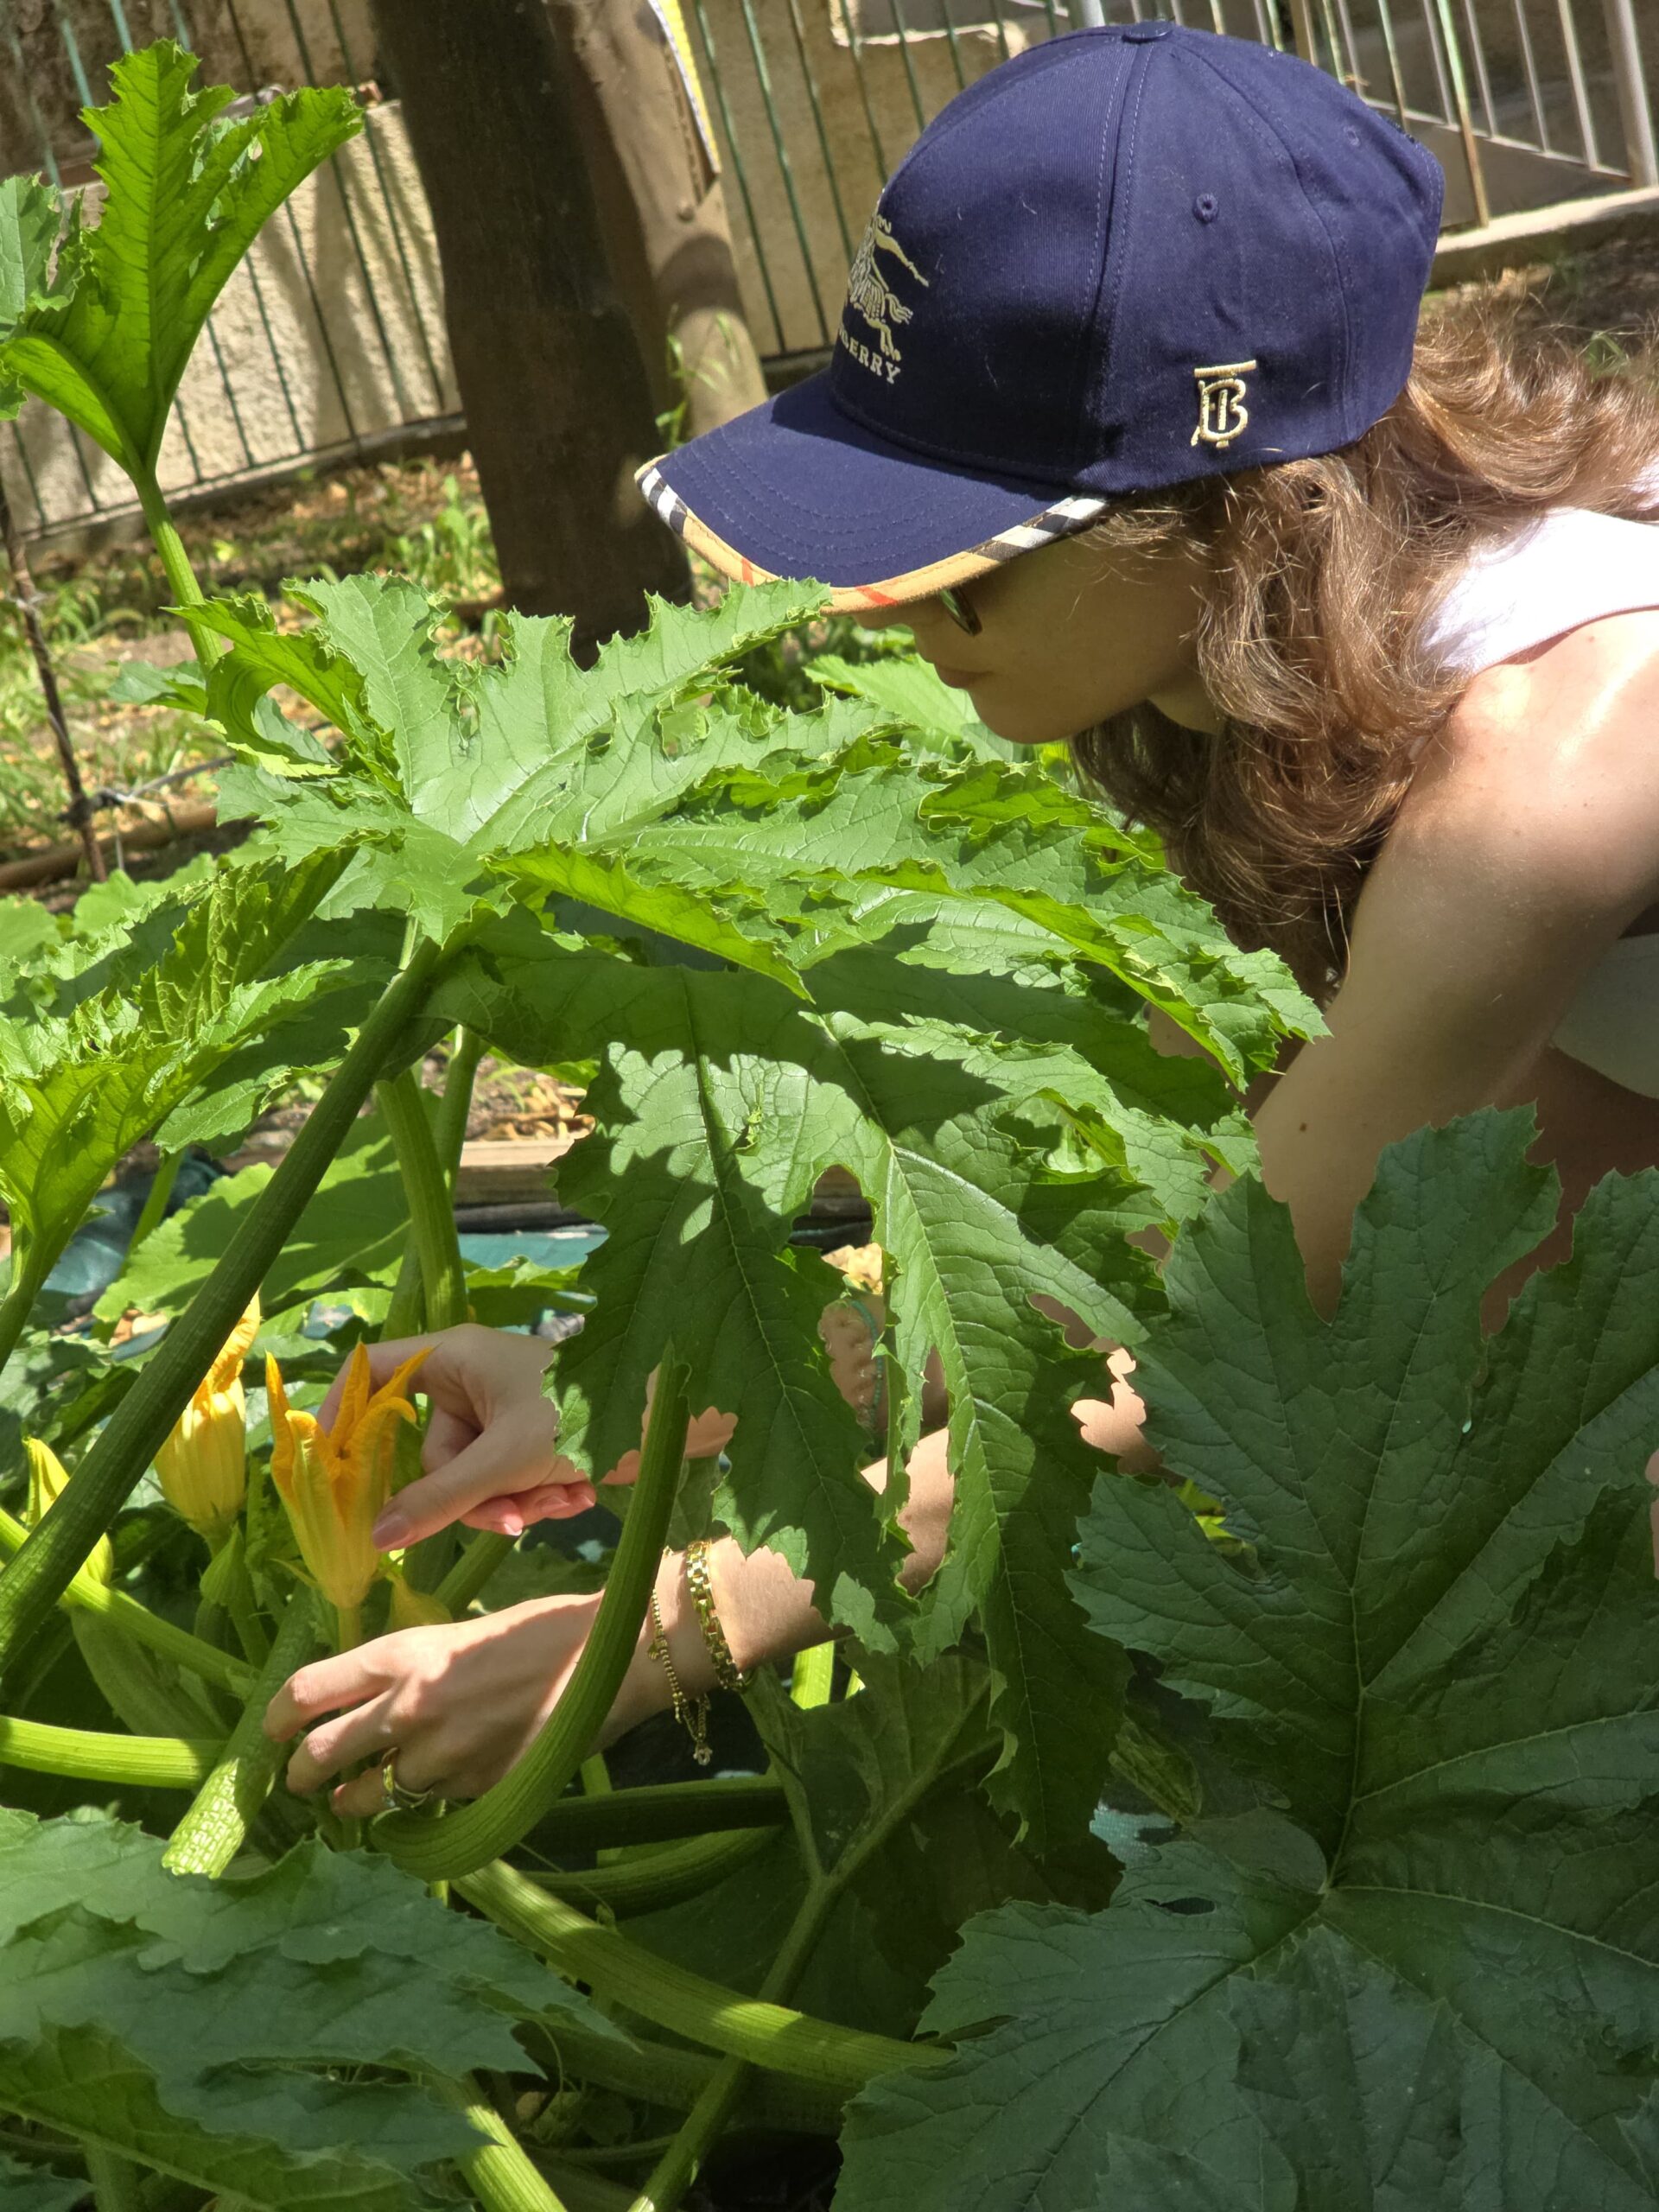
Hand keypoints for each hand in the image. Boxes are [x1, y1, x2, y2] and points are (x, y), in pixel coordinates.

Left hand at [263, 1592, 670, 1817]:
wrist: (612, 1657)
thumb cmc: (543, 1628)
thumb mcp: (460, 1633)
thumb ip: (413, 1668)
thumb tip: (377, 1699)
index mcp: (402, 1654)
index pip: (308, 1692)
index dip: (278, 1718)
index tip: (274, 1730)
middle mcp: (409, 1707)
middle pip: (322, 1757)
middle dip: (302, 1777)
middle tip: (303, 1781)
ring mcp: (441, 1756)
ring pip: (371, 1796)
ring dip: (360, 1800)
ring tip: (360, 1798)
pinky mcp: (474, 1790)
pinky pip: (430, 1804)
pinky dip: (423, 1802)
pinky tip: (436, 1787)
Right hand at [324, 1325, 594, 1551]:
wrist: (678, 1411)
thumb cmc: (586, 1410)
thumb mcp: (507, 1459)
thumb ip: (440, 1499)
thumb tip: (375, 1537)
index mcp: (454, 1356)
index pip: (371, 1370)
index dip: (342, 1412)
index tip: (329, 1467)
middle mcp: (471, 1378)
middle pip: (432, 1455)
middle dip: (477, 1495)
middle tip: (520, 1515)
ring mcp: (501, 1409)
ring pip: (474, 1480)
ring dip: (518, 1500)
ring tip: (565, 1496)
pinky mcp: (530, 1437)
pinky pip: (508, 1480)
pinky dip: (540, 1494)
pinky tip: (579, 1494)